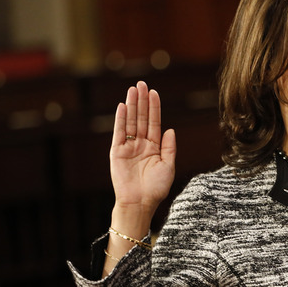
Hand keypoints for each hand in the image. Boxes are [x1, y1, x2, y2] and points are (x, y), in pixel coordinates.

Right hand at [109, 81, 175, 218]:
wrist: (140, 203)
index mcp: (154, 147)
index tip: (154, 92)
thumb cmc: (156, 188)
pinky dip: (120, 120)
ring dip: (131, 105)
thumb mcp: (168, 166)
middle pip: (141, 118)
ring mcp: (128, 147)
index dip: (154, 108)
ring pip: (130, 122)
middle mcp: (141, 144)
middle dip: (142, 101)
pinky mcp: (117, 152)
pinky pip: (119, 133)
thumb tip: (171, 129)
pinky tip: (122, 107)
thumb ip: (169, 147)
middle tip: (141, 84)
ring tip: (132, 89)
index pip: (154, 122)